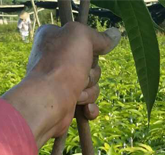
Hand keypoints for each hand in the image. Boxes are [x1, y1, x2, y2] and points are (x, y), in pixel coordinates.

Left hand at [2, 23, 119, 148]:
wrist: (49, 101)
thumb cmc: (62, 64)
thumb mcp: (81, 36)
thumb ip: (99, 36)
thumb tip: (115, 35)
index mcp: (54, 38)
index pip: (83, 39)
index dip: (91, 47)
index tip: (89, 51)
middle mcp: (56, 60)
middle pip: (91, 65)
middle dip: (91, 74)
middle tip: (80, 75)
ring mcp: (61, 84)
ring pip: (91, 86)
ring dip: (89, 92)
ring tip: (76, 94)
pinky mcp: (67, 104)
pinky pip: (89, 105)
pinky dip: (89, 108)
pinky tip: (85, 109)